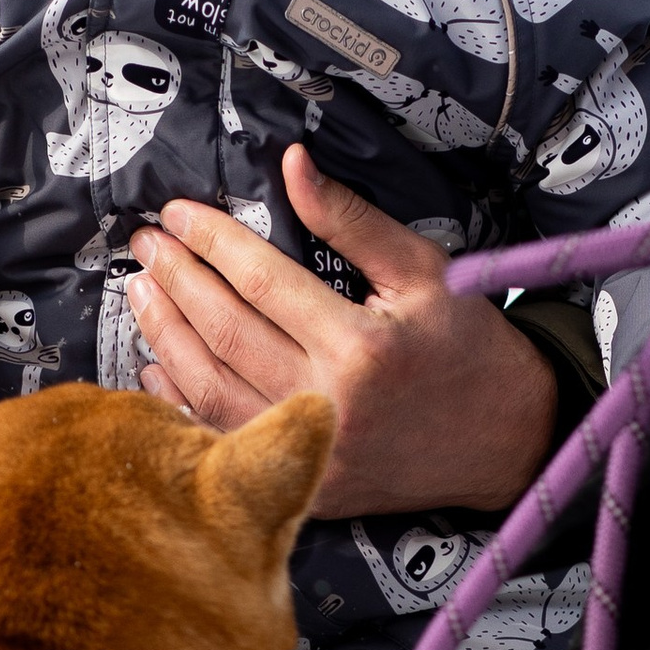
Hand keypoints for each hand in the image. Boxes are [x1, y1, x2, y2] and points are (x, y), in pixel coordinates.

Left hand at [125, 144, 558, 518]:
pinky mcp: (304, 486)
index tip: (176, 214)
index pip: (260, 281)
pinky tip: (156, 363)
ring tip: (141, 291)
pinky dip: (181, 399)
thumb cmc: (468, 348)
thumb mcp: (423, 270)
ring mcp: (311, 452)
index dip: (211, 241)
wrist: (507, 441)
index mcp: (359, 348)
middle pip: (224, 333)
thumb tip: (291, 163)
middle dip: (176, 281)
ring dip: (165, 336)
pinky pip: (224, 437)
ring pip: (211, 389)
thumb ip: (351, 220)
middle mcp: (327, 404)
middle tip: (145, 244)